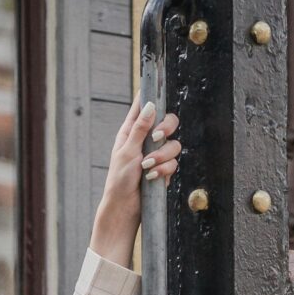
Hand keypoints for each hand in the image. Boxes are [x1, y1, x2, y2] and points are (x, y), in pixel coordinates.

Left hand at [89, 100, 181, 268]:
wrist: (125, 208)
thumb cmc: (119, 180)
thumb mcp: (127, 151)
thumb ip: (141, 128)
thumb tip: (151, 106)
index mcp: (131, 132)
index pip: (144, 108)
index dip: (152, 97)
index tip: (159, 86)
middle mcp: (146, 140)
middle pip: (168, 122)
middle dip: (166, 129)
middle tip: (158, 136)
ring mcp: (156, 155)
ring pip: (174, 144)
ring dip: (163, 156)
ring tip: (148, 168)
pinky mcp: (164, 169)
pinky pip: (173, 163)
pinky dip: (164, 170)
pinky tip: (152, 178)